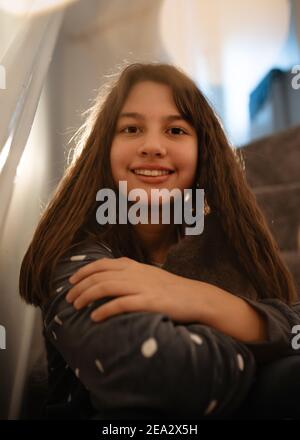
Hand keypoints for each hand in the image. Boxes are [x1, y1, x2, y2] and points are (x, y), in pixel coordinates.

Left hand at [65, 257, 204, 323]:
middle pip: (99, 276)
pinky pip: (121, 304)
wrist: (195, 297)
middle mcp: (135, 273)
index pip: (102, 264)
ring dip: (86, 297)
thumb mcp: (149, 274)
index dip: (83, 271)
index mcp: (134, 266)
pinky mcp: (148, 302)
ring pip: (105, 287)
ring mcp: (141, 287)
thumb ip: (130, 273)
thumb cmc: (171, 289)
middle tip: (69, 298)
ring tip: (76, 307)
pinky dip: (105, 310)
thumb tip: (110, 278)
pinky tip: (95, 317)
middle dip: (80, 287)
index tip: (71, 281)